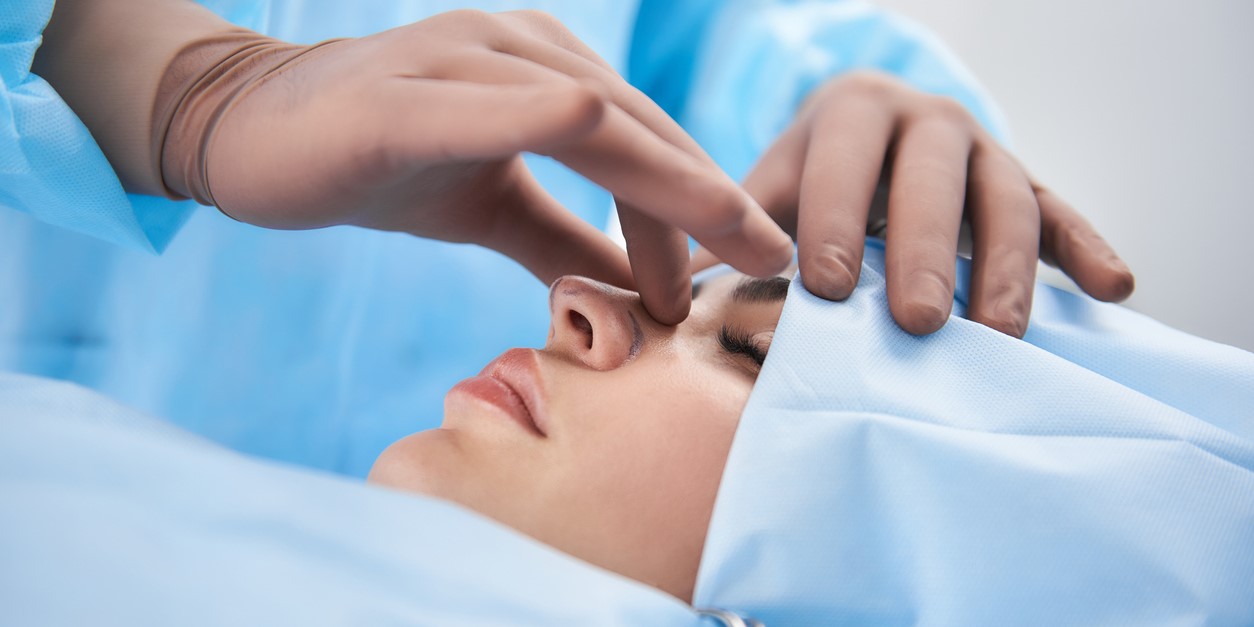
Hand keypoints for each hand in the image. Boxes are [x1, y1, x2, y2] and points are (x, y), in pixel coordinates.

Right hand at [164, 9, 792, 323]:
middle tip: (772, 269)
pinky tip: (607, 158)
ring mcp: (462, 59)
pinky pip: (499, 106)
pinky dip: (559, 129)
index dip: (706, 206)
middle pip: (640, 129)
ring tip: (698, 277)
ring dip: (661, 193)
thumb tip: (641, 295)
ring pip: (593, 118)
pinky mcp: (403, 97)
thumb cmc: (379, 160)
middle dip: (712, 203)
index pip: (648, 142)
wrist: (249, 132)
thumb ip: (567, 242)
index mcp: (546, 70)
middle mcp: (519, 48)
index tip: (752, 271)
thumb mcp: (494, 209)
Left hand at [735, 71, 1133, 336]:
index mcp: (849, 112)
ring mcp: (984, 149)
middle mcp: (925, 119)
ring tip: (1000, 336)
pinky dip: (1087, 245)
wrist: (868, 136)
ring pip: (1005, 199)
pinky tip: (1116, 287)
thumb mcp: (767, 193)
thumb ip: (731, 238)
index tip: (829, 289)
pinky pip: (1061, 211)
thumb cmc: (807, 183)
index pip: (842, 160)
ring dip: (1006, 267)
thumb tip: (674, 307)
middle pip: (932, 180)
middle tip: (917, 323)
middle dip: (925, 251)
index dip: (835, 220)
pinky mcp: (1027, 182)